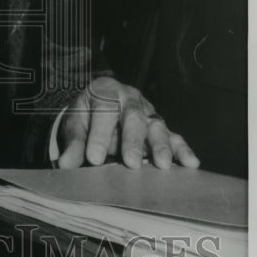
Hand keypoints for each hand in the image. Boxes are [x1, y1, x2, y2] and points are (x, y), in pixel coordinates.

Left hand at [58, 76, 198, 170]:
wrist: (97, 108)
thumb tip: (66, 163)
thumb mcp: (75, 124)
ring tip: (162, 165)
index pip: (103, 111)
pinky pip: (174, 136)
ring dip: (161, 146)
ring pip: (156, 125)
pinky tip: (191, 163)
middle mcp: (129, 98)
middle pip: (133, 117)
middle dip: (132, 141)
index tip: (93, 159)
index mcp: (105, 91)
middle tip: (131, 163)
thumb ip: (73, 143)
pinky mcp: (160, 126)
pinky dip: (183, 149)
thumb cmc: (86, 116)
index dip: (99, 135)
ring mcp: (147, 111)